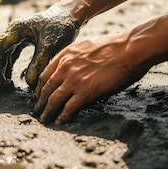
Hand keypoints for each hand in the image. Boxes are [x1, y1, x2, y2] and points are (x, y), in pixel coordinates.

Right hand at [0, 6, 79, 88]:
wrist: (68, 16)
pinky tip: (7, 79)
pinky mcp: (21, 41)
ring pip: (1, 55)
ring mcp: (15, 36)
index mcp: (17, 29)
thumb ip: (39, 62)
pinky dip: (7, 67)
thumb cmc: (61, 27)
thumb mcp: (51, 45)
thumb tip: (28, 82)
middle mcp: (12, 32)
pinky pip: (9, 56)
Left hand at [34, 32, 149, 123]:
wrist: (129, 49)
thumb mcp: (87, 47)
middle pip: (46, 88)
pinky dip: (62, 117)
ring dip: (48, 112)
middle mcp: (65, 67)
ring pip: (53, 100)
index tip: (38, 95)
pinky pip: (68, 108)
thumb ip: (76, 58)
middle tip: (38, 111)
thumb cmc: (115, 47)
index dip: (39, 87)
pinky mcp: (86, 92)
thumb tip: (76, 68)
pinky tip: (60, 122)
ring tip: (45, 119)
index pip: (45, 74)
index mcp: (65, 55)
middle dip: (40, 101)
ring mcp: (74, 80)